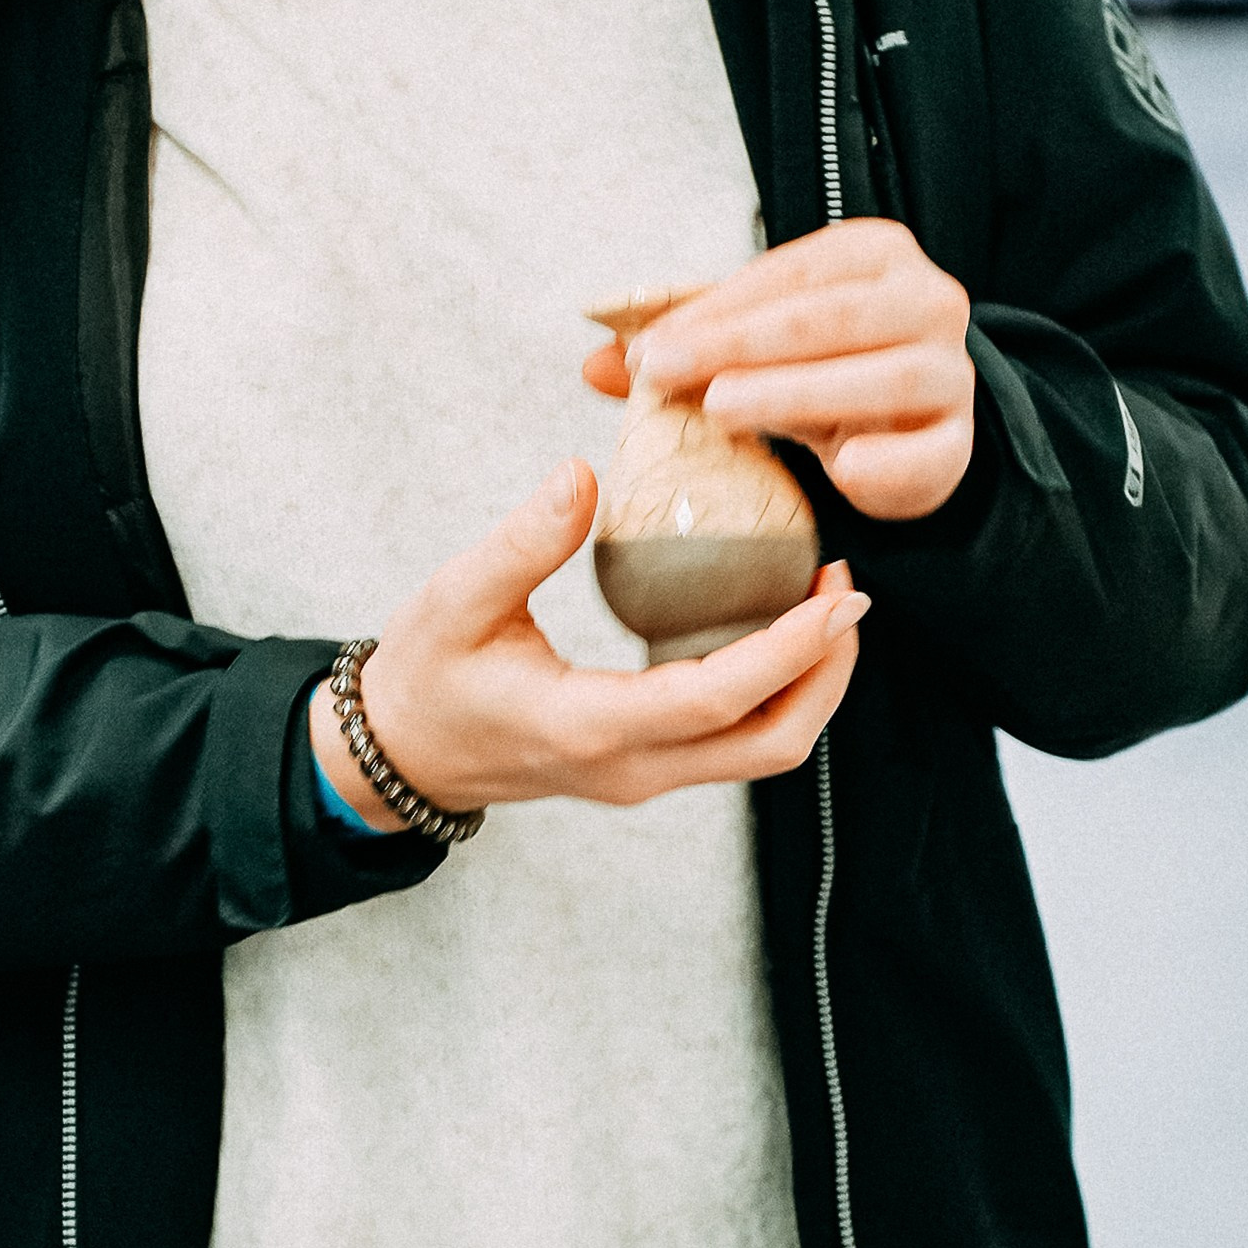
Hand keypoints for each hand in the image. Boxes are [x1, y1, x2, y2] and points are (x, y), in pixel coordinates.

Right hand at [309, 459, 866, 829]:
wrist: (400, 755)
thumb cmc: (424, 675)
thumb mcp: (455, 598)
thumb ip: (522, 541)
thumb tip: (584, 473)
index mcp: (587, 727)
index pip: (714, 701)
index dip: (789, 650)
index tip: (838, 596)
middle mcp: (631, 767)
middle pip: (771, 744)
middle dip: (827, 672)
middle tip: (848, 590)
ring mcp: (644, 774)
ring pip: (764, 750)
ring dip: (811, 682)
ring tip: (827, 601)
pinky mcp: (649, 764)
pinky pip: (738, 739)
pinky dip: (778, 688)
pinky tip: (781, 625)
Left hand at [584, 219, 975, 522]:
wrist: (907, 430)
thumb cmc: (820, 371)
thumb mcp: (755, 348)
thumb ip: (687, 347)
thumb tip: (592, 362)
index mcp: (874, 255)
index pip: (788, 276)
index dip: (713, 311)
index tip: (646, 346)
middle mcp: (927, 301)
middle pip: (831, 317)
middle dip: (740, 344)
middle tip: (666, 373)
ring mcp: (950, 373)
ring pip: (880, 377)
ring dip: (796, 392)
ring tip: (722, 410)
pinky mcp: (959, 445)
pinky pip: (929, 453)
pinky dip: (887, 462)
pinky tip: (843, 469)